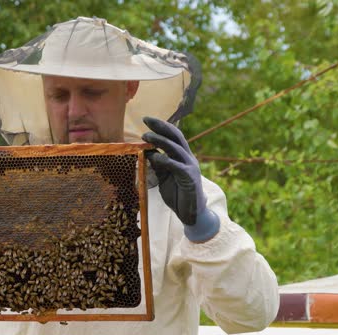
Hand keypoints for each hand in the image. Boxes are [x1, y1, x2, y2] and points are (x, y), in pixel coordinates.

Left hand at [141, 117, 218, 241]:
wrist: (191, 213)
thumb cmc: (177, 194)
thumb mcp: (164, 177)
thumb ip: (158, 165)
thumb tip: (148, 151)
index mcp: (182, 156)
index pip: (173, 136)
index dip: (161, 127)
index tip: (146, 120)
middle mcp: (188, 158)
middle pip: (176, 137)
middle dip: (161, 126)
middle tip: (146, 119)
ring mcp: (190, 167)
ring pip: (176, 148)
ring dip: (160, 140)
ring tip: (147, 136)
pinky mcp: (190, 178)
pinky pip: (177, 166)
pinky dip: (165, 160)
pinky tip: (155, 158)